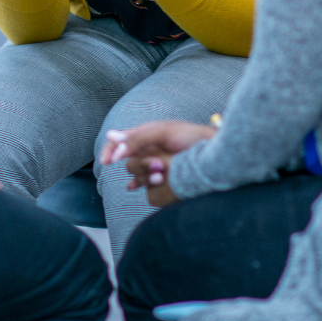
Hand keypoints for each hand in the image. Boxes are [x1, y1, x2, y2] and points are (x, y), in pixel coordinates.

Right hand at [99, 120, 216, 206]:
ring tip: (165, 175)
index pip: (118, 142)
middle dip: (141, 165)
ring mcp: (155, 168)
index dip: (109, 150)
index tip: (106, 161)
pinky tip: (137, 189)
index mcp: (145, 136)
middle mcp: (148, 152)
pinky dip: (142, 187)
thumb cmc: (192, 137)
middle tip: (159, 164)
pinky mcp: (163, 182)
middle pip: (129, 162)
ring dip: (147, 176)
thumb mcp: (163, 131)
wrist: (215, 156)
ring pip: (137, 176)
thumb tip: (112, 142)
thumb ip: (137, 137)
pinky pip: (145, 188)